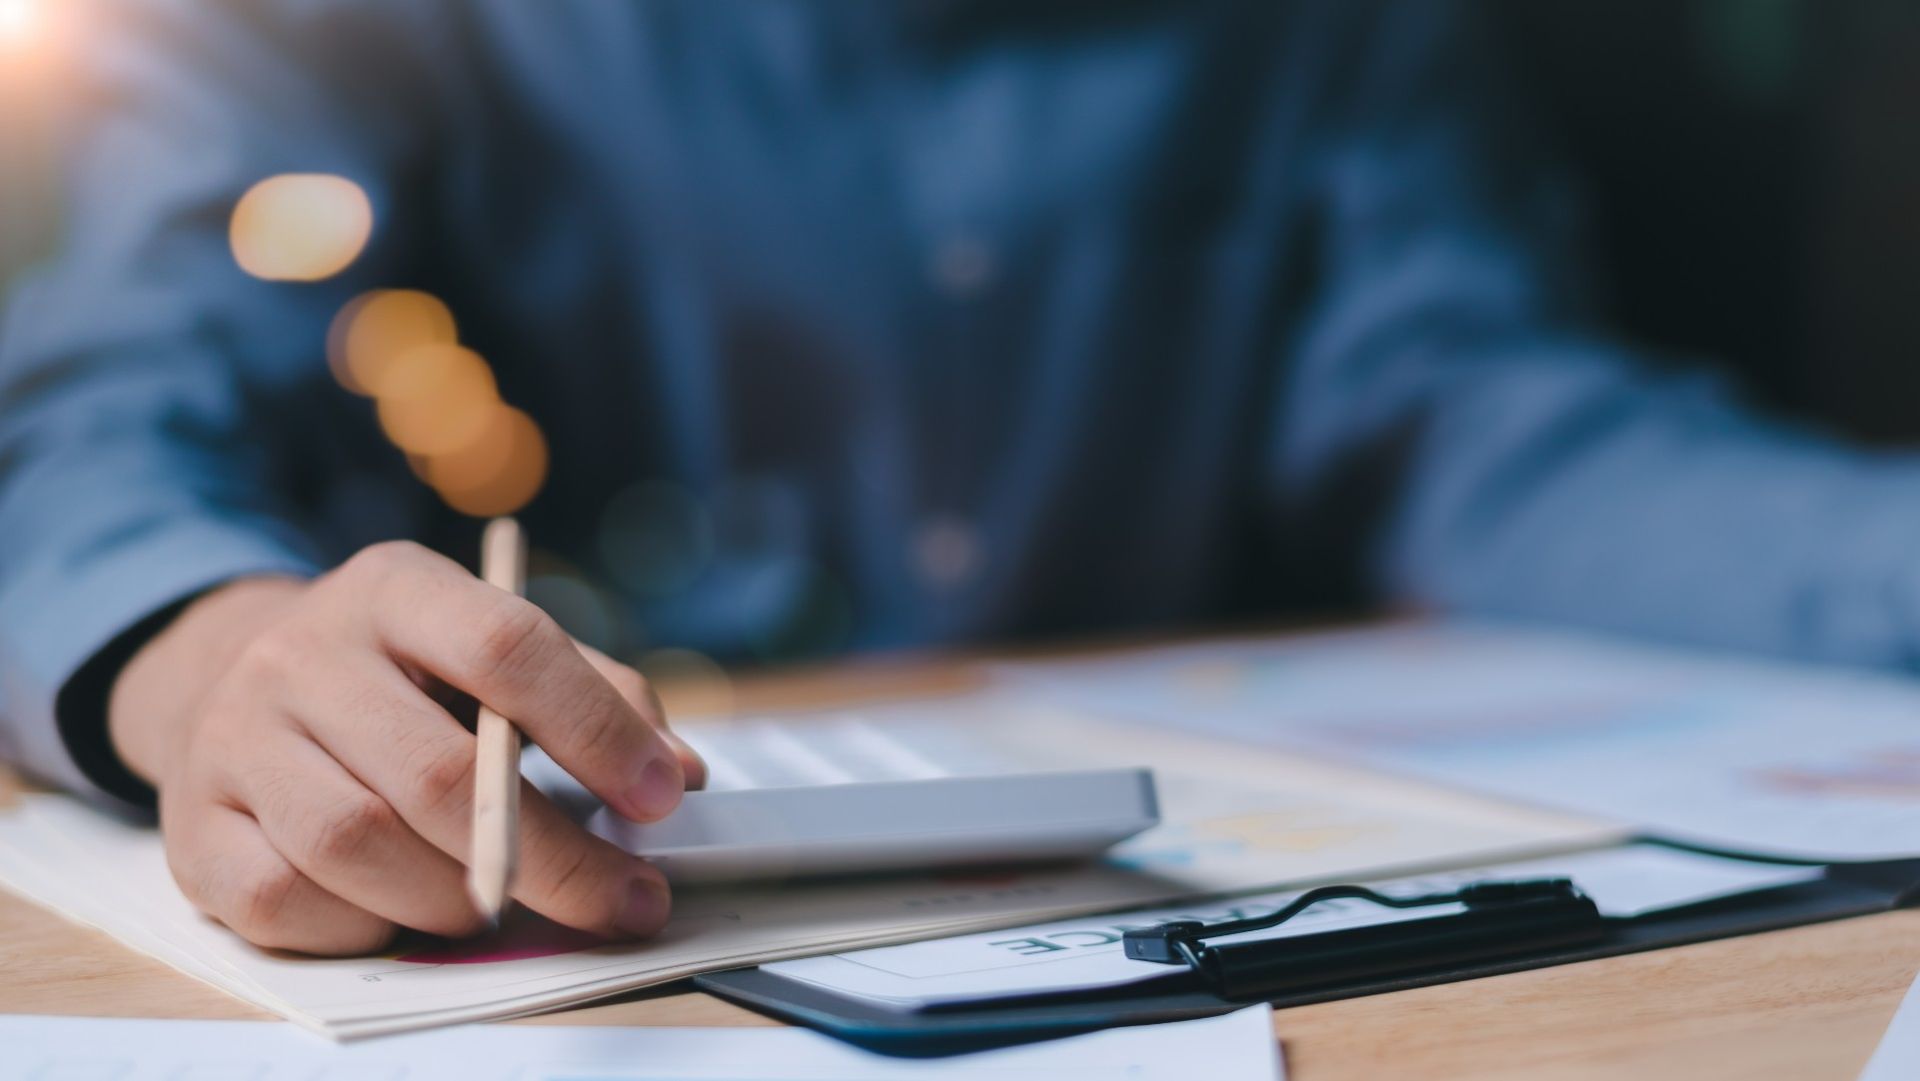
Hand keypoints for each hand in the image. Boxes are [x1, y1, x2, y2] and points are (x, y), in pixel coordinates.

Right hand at [107, 541, 703, 954]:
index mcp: (394, 588)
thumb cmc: (404, 676)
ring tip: (504, 902)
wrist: (235, 680)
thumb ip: (596, 694)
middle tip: (622, 898)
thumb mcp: (489, 644)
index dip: (594, 729)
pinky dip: (363, 926)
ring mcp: (235, 741)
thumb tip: (677, 771)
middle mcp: (302, 654)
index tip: (659, 795)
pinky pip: (287, 903)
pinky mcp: (193, 830)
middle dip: (554, 856)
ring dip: (456, 897)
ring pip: (359, 845)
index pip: (505, 646)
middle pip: (439, 773)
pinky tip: (401, 909)